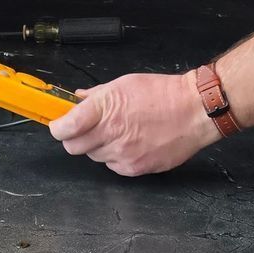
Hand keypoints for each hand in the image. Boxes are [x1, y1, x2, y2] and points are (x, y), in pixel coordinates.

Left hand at [48, 69, 217, 176]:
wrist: (194, 112)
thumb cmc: (164, 94)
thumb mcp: (125, 84)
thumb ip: (98, 95)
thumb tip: (78, 99)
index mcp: (106, 107)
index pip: (67, 127)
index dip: (58, 127)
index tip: (58, 125)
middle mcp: (112, 133)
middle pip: (74, 147)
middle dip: (74, 138)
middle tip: (84, 130)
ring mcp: (123, 153)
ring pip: (94, 157)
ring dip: (98, 147)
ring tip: (117, 133)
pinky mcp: (135, 168)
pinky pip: (113, 167)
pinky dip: (116, 157)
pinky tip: (130, 144)